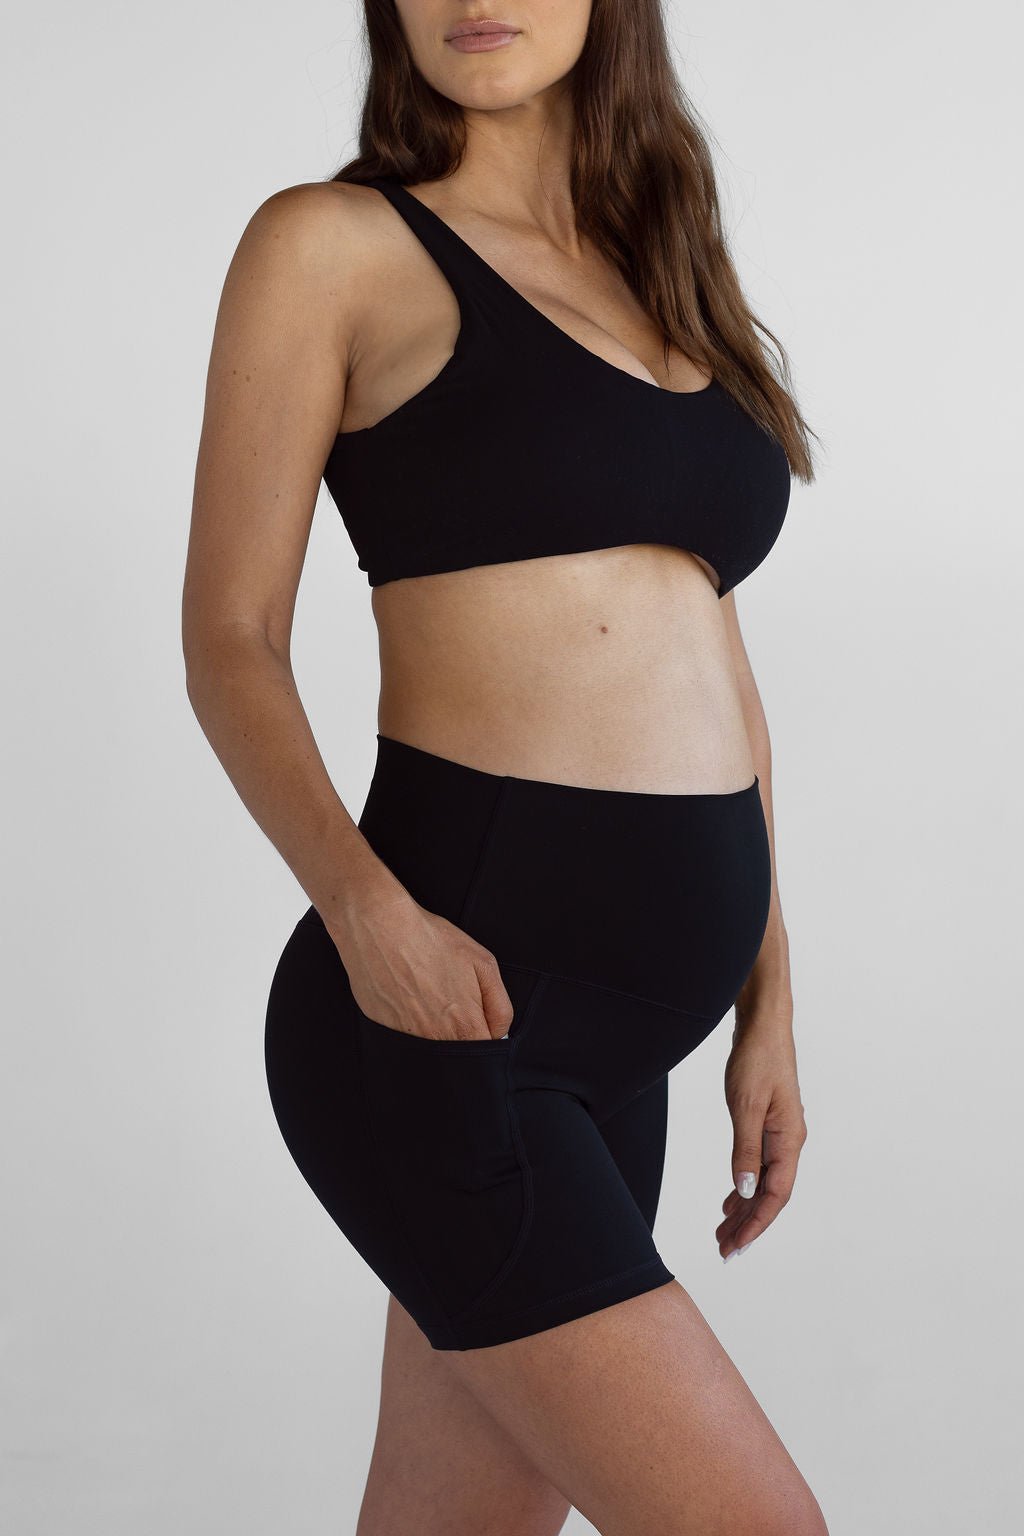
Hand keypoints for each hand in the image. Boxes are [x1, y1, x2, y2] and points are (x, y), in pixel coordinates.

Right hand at [324, 888, 514, 1042]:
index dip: (485, 1037)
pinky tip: (405, 994)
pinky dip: (406, 1021)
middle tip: (450, 1003)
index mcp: (463, 1028)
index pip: (484, 1055)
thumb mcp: (483, 964)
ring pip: (429, 1048)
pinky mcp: (381, 1029)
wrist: (380, 926)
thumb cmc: (432, 940)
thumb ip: (500, 1006)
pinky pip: (402, 1037)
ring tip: (426, 995)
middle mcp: (433, 1041)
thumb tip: (500, 1031)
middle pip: (456, 1054)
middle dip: (459, 1035)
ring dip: (432, 1028)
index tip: (478, 1019)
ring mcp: (404, 1039)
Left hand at [716, 1020, 806, 1259]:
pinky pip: (758, 1166)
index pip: (775, 1195)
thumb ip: (745, 1150)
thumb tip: (746, 1191)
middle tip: (723, 1250)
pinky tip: (731, 1200)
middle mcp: (788, 1142)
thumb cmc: (756, 1059)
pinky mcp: (767, 1125)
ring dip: (744, 1209)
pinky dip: (744, 1186)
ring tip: (723, 1233)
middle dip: (748, 1225)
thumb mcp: (745, 1106)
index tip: (735, 1247)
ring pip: (763, 1183)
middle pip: (770, 1195)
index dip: (756, 1225)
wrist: (762, 1026)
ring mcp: (779, 1134)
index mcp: (789, 1140)